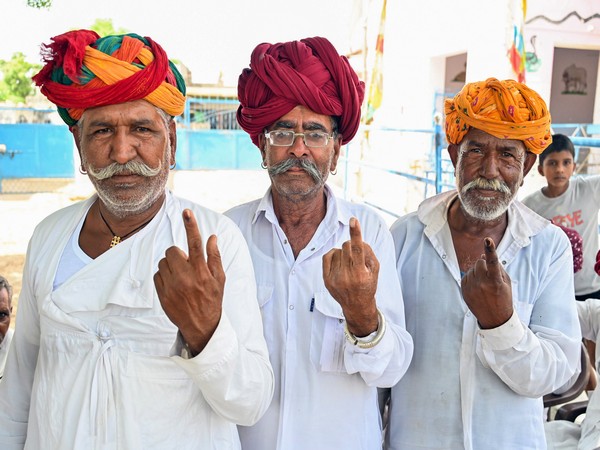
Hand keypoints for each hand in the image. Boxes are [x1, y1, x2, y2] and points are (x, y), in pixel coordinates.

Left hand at [154, 209, 224, 354]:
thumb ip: (215, 256)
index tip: (187, 212)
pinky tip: (174, 285)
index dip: (191, 226)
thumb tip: (212, 237)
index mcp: (202, 271)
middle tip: (185, 264)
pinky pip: (157, 275)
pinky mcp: (162, 294)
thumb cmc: (212, 299)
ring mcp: (172, 286)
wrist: (201, 326)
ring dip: (170, 265)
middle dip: (177, 254)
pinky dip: (164, 276)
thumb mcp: (219, 279)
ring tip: (180, 277)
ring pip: (163, 262)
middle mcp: (186, 277)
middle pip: (173, 251)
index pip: (195, 243)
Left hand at [322, 217, 378, 336]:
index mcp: (361, 273)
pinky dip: (334, 255)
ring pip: (337, 250)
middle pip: (346, 246)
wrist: (356, 305)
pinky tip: (339, 262)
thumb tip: (356, 239)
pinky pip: (327, 256)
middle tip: (356, 257)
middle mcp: (347, 276)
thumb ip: (368, 252)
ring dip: (343, 253)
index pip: (358, 249)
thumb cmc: (368, 284)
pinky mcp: (326, 279)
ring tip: (348, 265)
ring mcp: (335, 278)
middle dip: (352, 247)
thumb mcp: (375, 269)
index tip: (353, 220)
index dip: (355, 233)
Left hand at [461, 237, 512, 328]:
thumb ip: (496, 267)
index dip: (490, 250)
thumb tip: (482, 254)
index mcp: (495, 281)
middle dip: (484, 264)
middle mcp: (482, 283)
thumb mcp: (506, 282)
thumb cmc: (503, 298)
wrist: (494, 319)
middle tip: (490, 274)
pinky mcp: (464, 290)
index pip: (493, 262)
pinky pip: (466, 276)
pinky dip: (472, 277)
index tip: (488, 240)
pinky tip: (478, 287)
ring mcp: (472, 287)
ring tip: (485, 284)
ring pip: (472, 268)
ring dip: (478, 271)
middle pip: (479, 261)